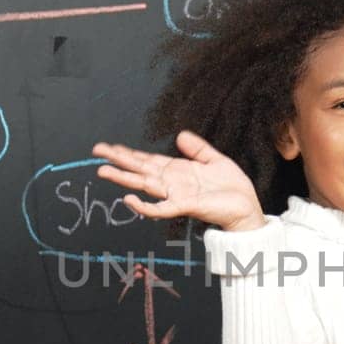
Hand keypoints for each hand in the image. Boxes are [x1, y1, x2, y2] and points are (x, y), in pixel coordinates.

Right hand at [92, 130, 265, 231]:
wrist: (247, 207)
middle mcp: (172, 182)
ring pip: (144, 185)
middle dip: (119, 160)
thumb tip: (180, 135)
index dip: (129, 153)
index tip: (110, 146)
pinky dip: (144, 206)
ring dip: (124, 178)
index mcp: (178, 171)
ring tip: (103, 170)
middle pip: (140, 169)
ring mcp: (176, 195)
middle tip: (96, 151)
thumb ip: (197, 148)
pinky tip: (129, 199)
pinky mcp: (185, 206)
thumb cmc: (232, 188)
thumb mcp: (215, 159)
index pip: (148, 160)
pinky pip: (160, 208)